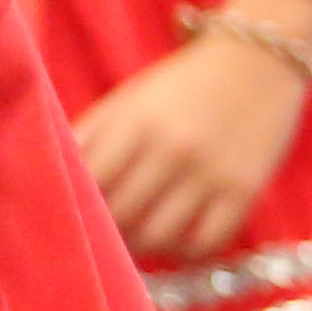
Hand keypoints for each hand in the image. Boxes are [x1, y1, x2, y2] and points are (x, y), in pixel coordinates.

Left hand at [69, 18, 311, 263]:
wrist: (258, 60)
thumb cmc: (180, 83)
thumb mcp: (128, 100)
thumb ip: (91, 137)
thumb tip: (53, 178)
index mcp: (134, 124)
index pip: (91, 183)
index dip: (75, 205)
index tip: (69, 214)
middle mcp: (172, 151)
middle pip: (122, 216)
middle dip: (105, 232)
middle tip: (98, 237)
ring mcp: (211, 174)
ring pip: (161, 237)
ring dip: (141, 246)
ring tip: (131, 241)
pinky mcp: (245, 191)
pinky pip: (206, 243)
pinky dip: (185, 250)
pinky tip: (174, 239)